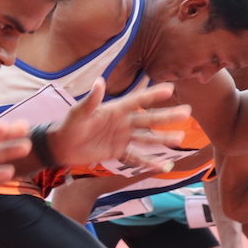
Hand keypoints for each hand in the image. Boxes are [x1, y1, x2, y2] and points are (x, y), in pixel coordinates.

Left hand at [48, 82, 188, 167]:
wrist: (61, 146)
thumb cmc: (69, 125)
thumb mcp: (78, 113)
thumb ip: (91, 100)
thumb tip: (99, 82)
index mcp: (115, 110)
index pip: (137, 100)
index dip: (153, 95)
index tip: (170, 88)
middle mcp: (122, 122)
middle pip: (148, 119)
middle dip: (167, 116)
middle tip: (187, 112)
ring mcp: (121, 138)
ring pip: (146, 138)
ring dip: (162, 139)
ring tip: (180, 139)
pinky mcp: (117, 152)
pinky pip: (136, 157)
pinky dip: (148, 161)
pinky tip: (163, 165)